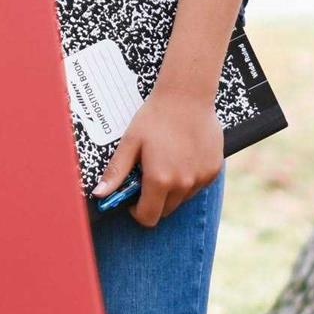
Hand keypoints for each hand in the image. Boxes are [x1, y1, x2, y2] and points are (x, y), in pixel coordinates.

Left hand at [92, 83, 223, 227]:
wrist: (187, 95)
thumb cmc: (155, 116)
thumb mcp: (130, 142)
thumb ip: (116, 172)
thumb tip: (99, 195)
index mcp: (160, 180)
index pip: (148, 217)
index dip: (137, 211)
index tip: (134, 197)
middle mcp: (183, 184)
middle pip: (165, 210)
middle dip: (154, 199)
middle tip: (148, 173)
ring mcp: (201, 178)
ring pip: (182, 198)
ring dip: (172, 189)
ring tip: (166, 160)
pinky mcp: (214, 170)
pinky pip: (197, 185)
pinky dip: (189, 178)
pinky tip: (183, 156)